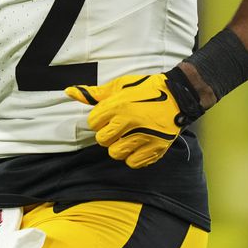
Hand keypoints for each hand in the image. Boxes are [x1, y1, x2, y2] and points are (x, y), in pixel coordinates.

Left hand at [64, 74, 184, 167]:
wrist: (178, 96)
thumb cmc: (145, 89)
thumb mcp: (119, 86)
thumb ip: (95, 94)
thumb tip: (69, 92)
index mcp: (119, 105)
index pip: (93, 122)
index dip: (98, 119)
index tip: (107, 116)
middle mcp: (130, 122)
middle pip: (102, 140)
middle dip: (106, 134)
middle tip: (117, 128)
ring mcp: (144, 136)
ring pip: (116, 153)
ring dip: (118, 147)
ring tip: (126, 137)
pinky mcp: (156, 148)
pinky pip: (133, 162)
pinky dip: (132, 156)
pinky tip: (137, 145)